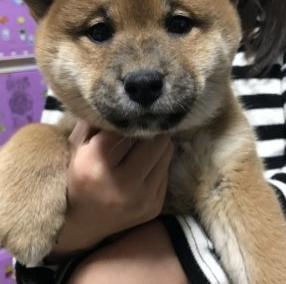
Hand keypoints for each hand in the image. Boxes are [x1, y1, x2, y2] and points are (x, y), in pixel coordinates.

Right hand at [51, 120, 172, 256]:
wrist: (82, 224)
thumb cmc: (76, 178)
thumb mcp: (75, 146)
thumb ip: (95, 122)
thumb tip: (122, 103)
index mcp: (95, 166)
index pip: (124, 129)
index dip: (126, 119)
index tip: (127, 116)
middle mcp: (122, 185)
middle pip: (155, 139)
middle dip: (148, 129)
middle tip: (141, 128)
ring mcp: (142, 198)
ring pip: (166, 152)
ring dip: (157, 144)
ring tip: (143, 145)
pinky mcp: (155, 206)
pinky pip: (166, 170)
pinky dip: (158, 162)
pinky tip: (144, 165)